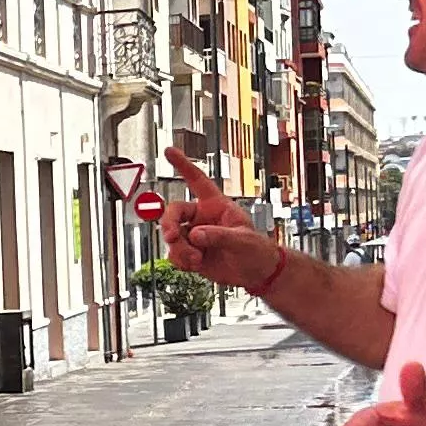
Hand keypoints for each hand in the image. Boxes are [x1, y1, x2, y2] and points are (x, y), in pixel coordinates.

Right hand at [154, 149, 285, 293]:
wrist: (256, 274)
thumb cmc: (256, 250)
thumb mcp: (242, 240)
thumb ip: (218, 236)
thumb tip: (195, 234)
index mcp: (216, 205)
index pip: (198, 181)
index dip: (183, 165)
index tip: (169, 151)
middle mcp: (202, 218)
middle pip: (174, 212)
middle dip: (169, 224)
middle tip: (172, 237)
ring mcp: (194, 236)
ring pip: (172, 236)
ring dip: (179, 249)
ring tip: (195, 259)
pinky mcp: (190, 253)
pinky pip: (174, 254)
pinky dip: (180, 260)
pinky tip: (193, 265)